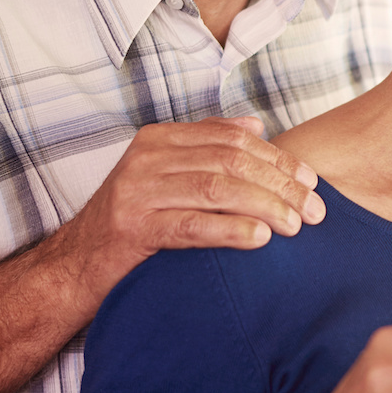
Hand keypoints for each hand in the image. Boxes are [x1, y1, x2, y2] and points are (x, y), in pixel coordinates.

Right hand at [52, 116, 325, 307]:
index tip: (312, 183)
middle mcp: (147, 157)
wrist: (75, 267)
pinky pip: (191, 225)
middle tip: (316, 212)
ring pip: (216, 189)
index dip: (279, 160)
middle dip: (281, 185)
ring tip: (296, 227)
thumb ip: (207, 147)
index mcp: (160, 138)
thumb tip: (255, 125)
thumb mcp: (167, 177)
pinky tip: (260, 239)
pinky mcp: (132, 227)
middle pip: (231, 162)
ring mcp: (137, 190)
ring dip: (265, 207)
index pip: (234, 140)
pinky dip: (230, 230)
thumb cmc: (133, 224)